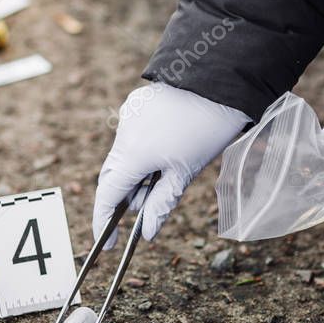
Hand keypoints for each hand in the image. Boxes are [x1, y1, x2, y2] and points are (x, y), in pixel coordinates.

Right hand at [94, 83, 249, 247]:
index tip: (106, 244)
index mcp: (133, 154)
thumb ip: (161, 204)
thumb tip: (146, 232)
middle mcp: (123, 134)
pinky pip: (131, 136)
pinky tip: (165, 151)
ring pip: (123, 155)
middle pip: (112, 175)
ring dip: (136, 174)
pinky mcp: (136, 105)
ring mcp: (128, 116)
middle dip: (125, 198)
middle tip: (143, 212)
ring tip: (163, 179)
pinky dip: (141, 152)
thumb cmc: (207, 128)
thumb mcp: (186, 172)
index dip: (103, 223)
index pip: (107, 196)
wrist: (220, 78)